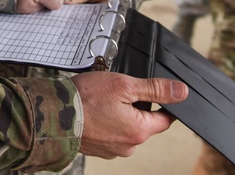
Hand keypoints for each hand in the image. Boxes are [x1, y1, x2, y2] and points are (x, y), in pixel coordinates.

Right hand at [71, 72, 187, 158]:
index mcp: (140, 131)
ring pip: (125, 127)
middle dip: (135, 106)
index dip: (161, 102)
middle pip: (144, 122)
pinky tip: (94, 110)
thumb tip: (182, 92)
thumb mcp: (124, 85)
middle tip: (117, 92)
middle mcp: (129, 146)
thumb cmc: (85, 99)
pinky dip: (105, 122)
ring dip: (119, 114)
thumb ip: (155, 88)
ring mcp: (112, 150)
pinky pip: (109, 133)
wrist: (53, 114)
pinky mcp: (98, 149)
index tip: (152, 91)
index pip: (165, 118)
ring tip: (101, 100)